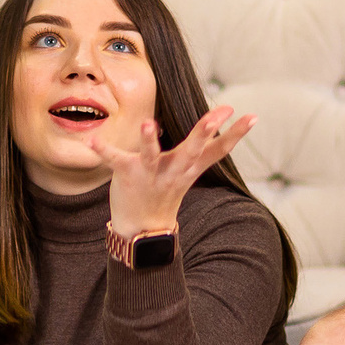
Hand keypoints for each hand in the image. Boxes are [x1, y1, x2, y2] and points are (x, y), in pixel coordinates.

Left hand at [95, 104, 255, 240]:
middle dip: (203, 131)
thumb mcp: (190, 171)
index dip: (235, 134)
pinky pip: (115, 160)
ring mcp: (150, 173)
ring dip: (150, 140)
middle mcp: (173, 170)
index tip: (252, 116)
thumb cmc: (166, 192)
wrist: (142, 229)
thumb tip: (225, 119)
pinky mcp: (127, 174)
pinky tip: (92, 140)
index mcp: (190, 167)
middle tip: (216, 116)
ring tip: (149, 124)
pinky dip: (103, 150)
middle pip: (192, 149)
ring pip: (152, 155)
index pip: (219, 150)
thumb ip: (206, 149)